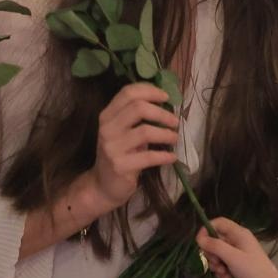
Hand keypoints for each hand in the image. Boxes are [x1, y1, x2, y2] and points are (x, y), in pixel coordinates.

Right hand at [90, 83, 178, 210]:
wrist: (103, 186)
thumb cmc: (119, 154)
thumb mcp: (122, 132)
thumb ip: (136, 117)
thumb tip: (164, 103)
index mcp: (107, 116)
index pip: (128, 93)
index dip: (150, 91)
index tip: (166, 97)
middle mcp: (107, 128)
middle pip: (138, 108)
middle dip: (162, 113)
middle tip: (175, 121)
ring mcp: (112, 147)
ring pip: (145, 131)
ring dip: (166, 134)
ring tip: (174, 138)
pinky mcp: (121, 166)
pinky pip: (149, 157)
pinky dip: (164, 156)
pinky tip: (172, 157)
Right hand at [197, 217, 277, 277]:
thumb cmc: (252, 270)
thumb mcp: (232, 257)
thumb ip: (215, 246)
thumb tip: (199, 239)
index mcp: (238, 233)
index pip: (218, 222)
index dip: (206, 230)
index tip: (199, 243)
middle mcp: (237, 240)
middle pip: (215, 239)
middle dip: (212, 253)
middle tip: (216, 263)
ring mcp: (237, 253)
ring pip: (217, 253)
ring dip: (216, 264)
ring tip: (223, 273)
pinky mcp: (237, 264)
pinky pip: (223, 264)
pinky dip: (222, 271)